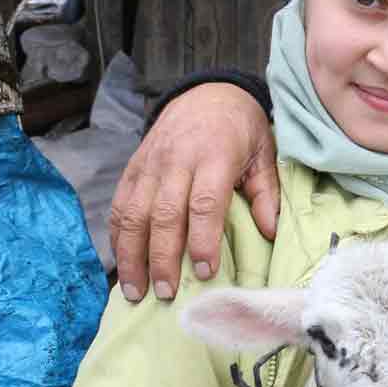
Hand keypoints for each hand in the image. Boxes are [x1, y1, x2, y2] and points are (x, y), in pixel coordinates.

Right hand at [108, 83, 278, 302]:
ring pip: (133, 213)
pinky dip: (117, 237)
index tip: (205, 271)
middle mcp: (177, 161)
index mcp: (214, 157)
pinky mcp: (133, 168)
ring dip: (132, 255)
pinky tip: (122, 263)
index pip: (204, 203)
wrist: (207, 93)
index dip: (202, 240)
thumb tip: (270, 232)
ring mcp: (150, 164)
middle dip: (162, 258)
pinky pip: (119, 205)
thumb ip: (267, 192)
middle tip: (166, 293)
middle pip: (164, 215)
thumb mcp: (265, 153)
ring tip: (135, 291)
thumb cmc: (242, 129)